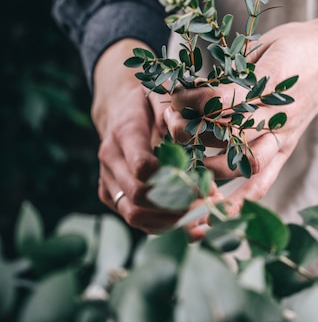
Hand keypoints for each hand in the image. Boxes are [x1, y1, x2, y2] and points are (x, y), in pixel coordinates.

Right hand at [91, 39, 182, 232]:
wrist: (120, 110)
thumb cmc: (149, 103)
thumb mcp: (163, 96)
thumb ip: (175, 116)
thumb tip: (184, 137)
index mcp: (124, 131)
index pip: (141, 165)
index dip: (169, 180)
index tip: (197, 184)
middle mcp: (111, 158)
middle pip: (138, 196)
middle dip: (175, 205)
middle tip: (206, 203)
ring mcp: (107, 179)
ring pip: (134, 214)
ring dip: (169, 220)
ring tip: (200, 215)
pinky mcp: (109, 195)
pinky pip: (134, 219)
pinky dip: (161, 224)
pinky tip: (187, 219)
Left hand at [165, 0, 317, 213]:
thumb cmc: (296, 44)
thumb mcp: (263, 44)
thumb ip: (233, 68)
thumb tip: (195, 88)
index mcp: (269, 81)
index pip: (223, 98)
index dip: (193, 100)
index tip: (172, 96)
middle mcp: (276, 113)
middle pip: (226, 134)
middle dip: (192, 133)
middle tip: (170, 125)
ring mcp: (283, 134)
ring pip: (241, 162)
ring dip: (206, 166)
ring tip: (181, 160)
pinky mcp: (287, 148)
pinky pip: (265, 180)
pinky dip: (241, 199)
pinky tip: (217, 211)